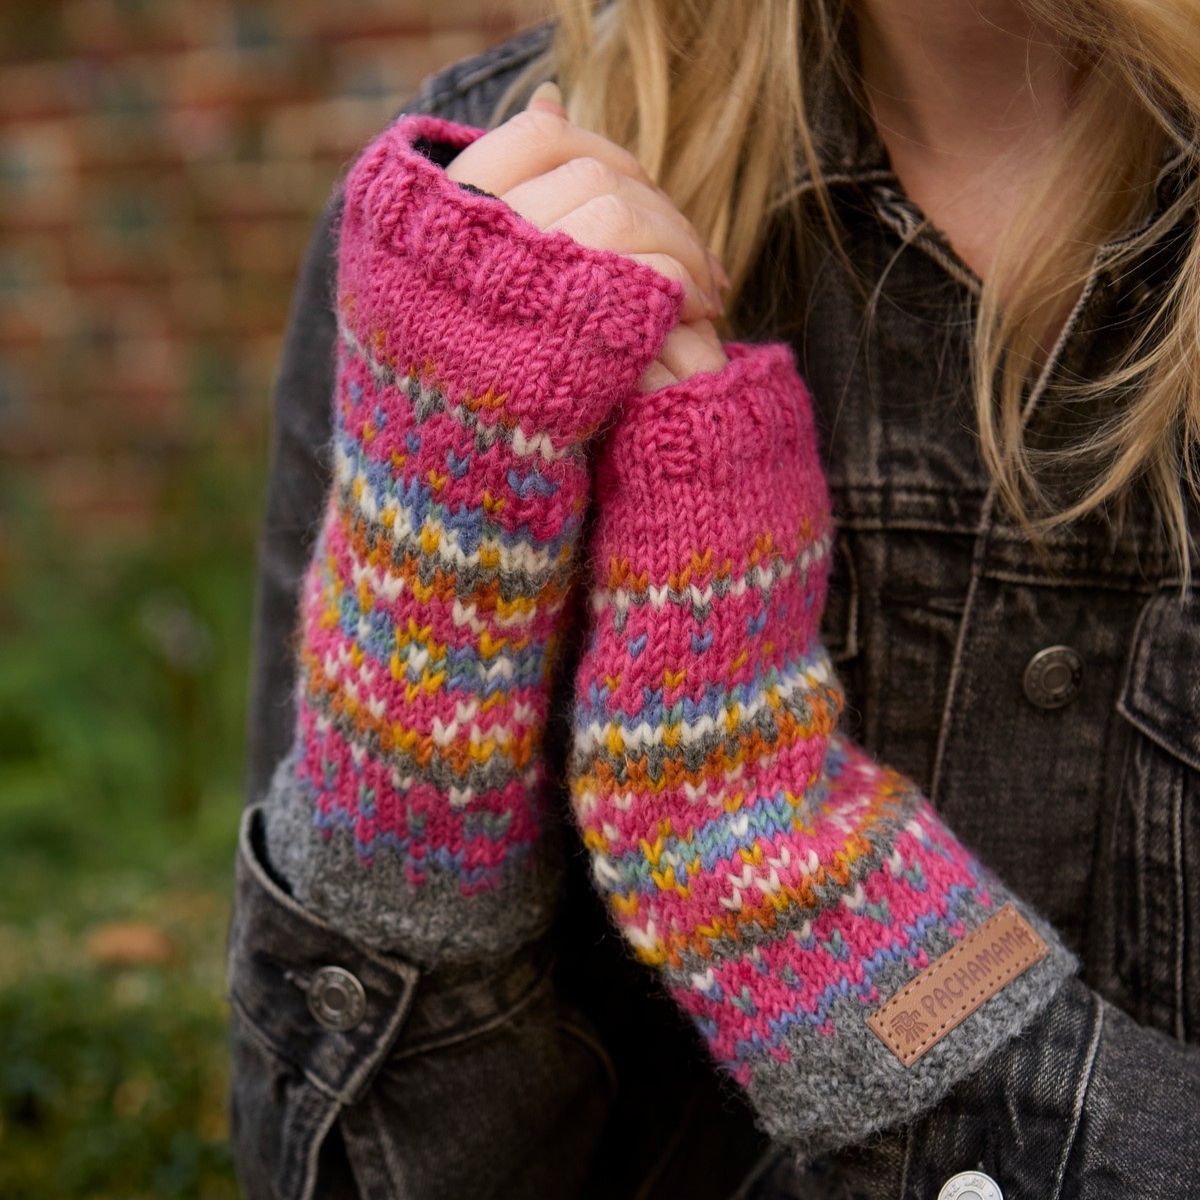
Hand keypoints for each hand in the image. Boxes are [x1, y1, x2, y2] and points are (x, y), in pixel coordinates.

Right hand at [446, 81, 728, 389]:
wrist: (464, 490)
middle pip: (588, 171)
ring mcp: (521, 286)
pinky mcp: (573, 335)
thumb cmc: (473, 389)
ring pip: (623, 214)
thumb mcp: (474, 285)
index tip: (626, 186)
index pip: (529, 140)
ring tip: (702, 288)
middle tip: (682, 245)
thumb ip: (508, 191)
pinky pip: (647, 271)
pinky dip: (684, 281)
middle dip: (650, 201)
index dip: (591, 150)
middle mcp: (469, 247)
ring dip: (677, 242)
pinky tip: (696, 310)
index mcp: (432, 227)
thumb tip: (551, 98)